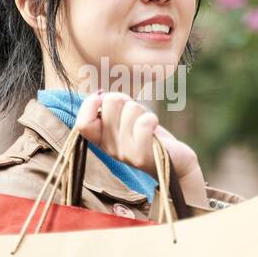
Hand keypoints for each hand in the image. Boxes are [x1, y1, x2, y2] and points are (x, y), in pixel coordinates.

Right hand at [73, 91, 199, 180]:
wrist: (174, 161)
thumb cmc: (149, 134)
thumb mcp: (125, 120)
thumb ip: (111, 107)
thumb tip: (100, 95)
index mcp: (101, 140)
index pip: (82, 124)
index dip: (91, 104)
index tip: (104, 101)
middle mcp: (109, 149)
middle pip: (109, 103)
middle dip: (125, 100)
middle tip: (135, 114)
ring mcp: (124, 154)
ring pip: (130, 109)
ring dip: (142, 110)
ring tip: (147, 124)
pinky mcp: (141, 156)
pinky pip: (143, 123)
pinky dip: (151, 118)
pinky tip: (154, 127)